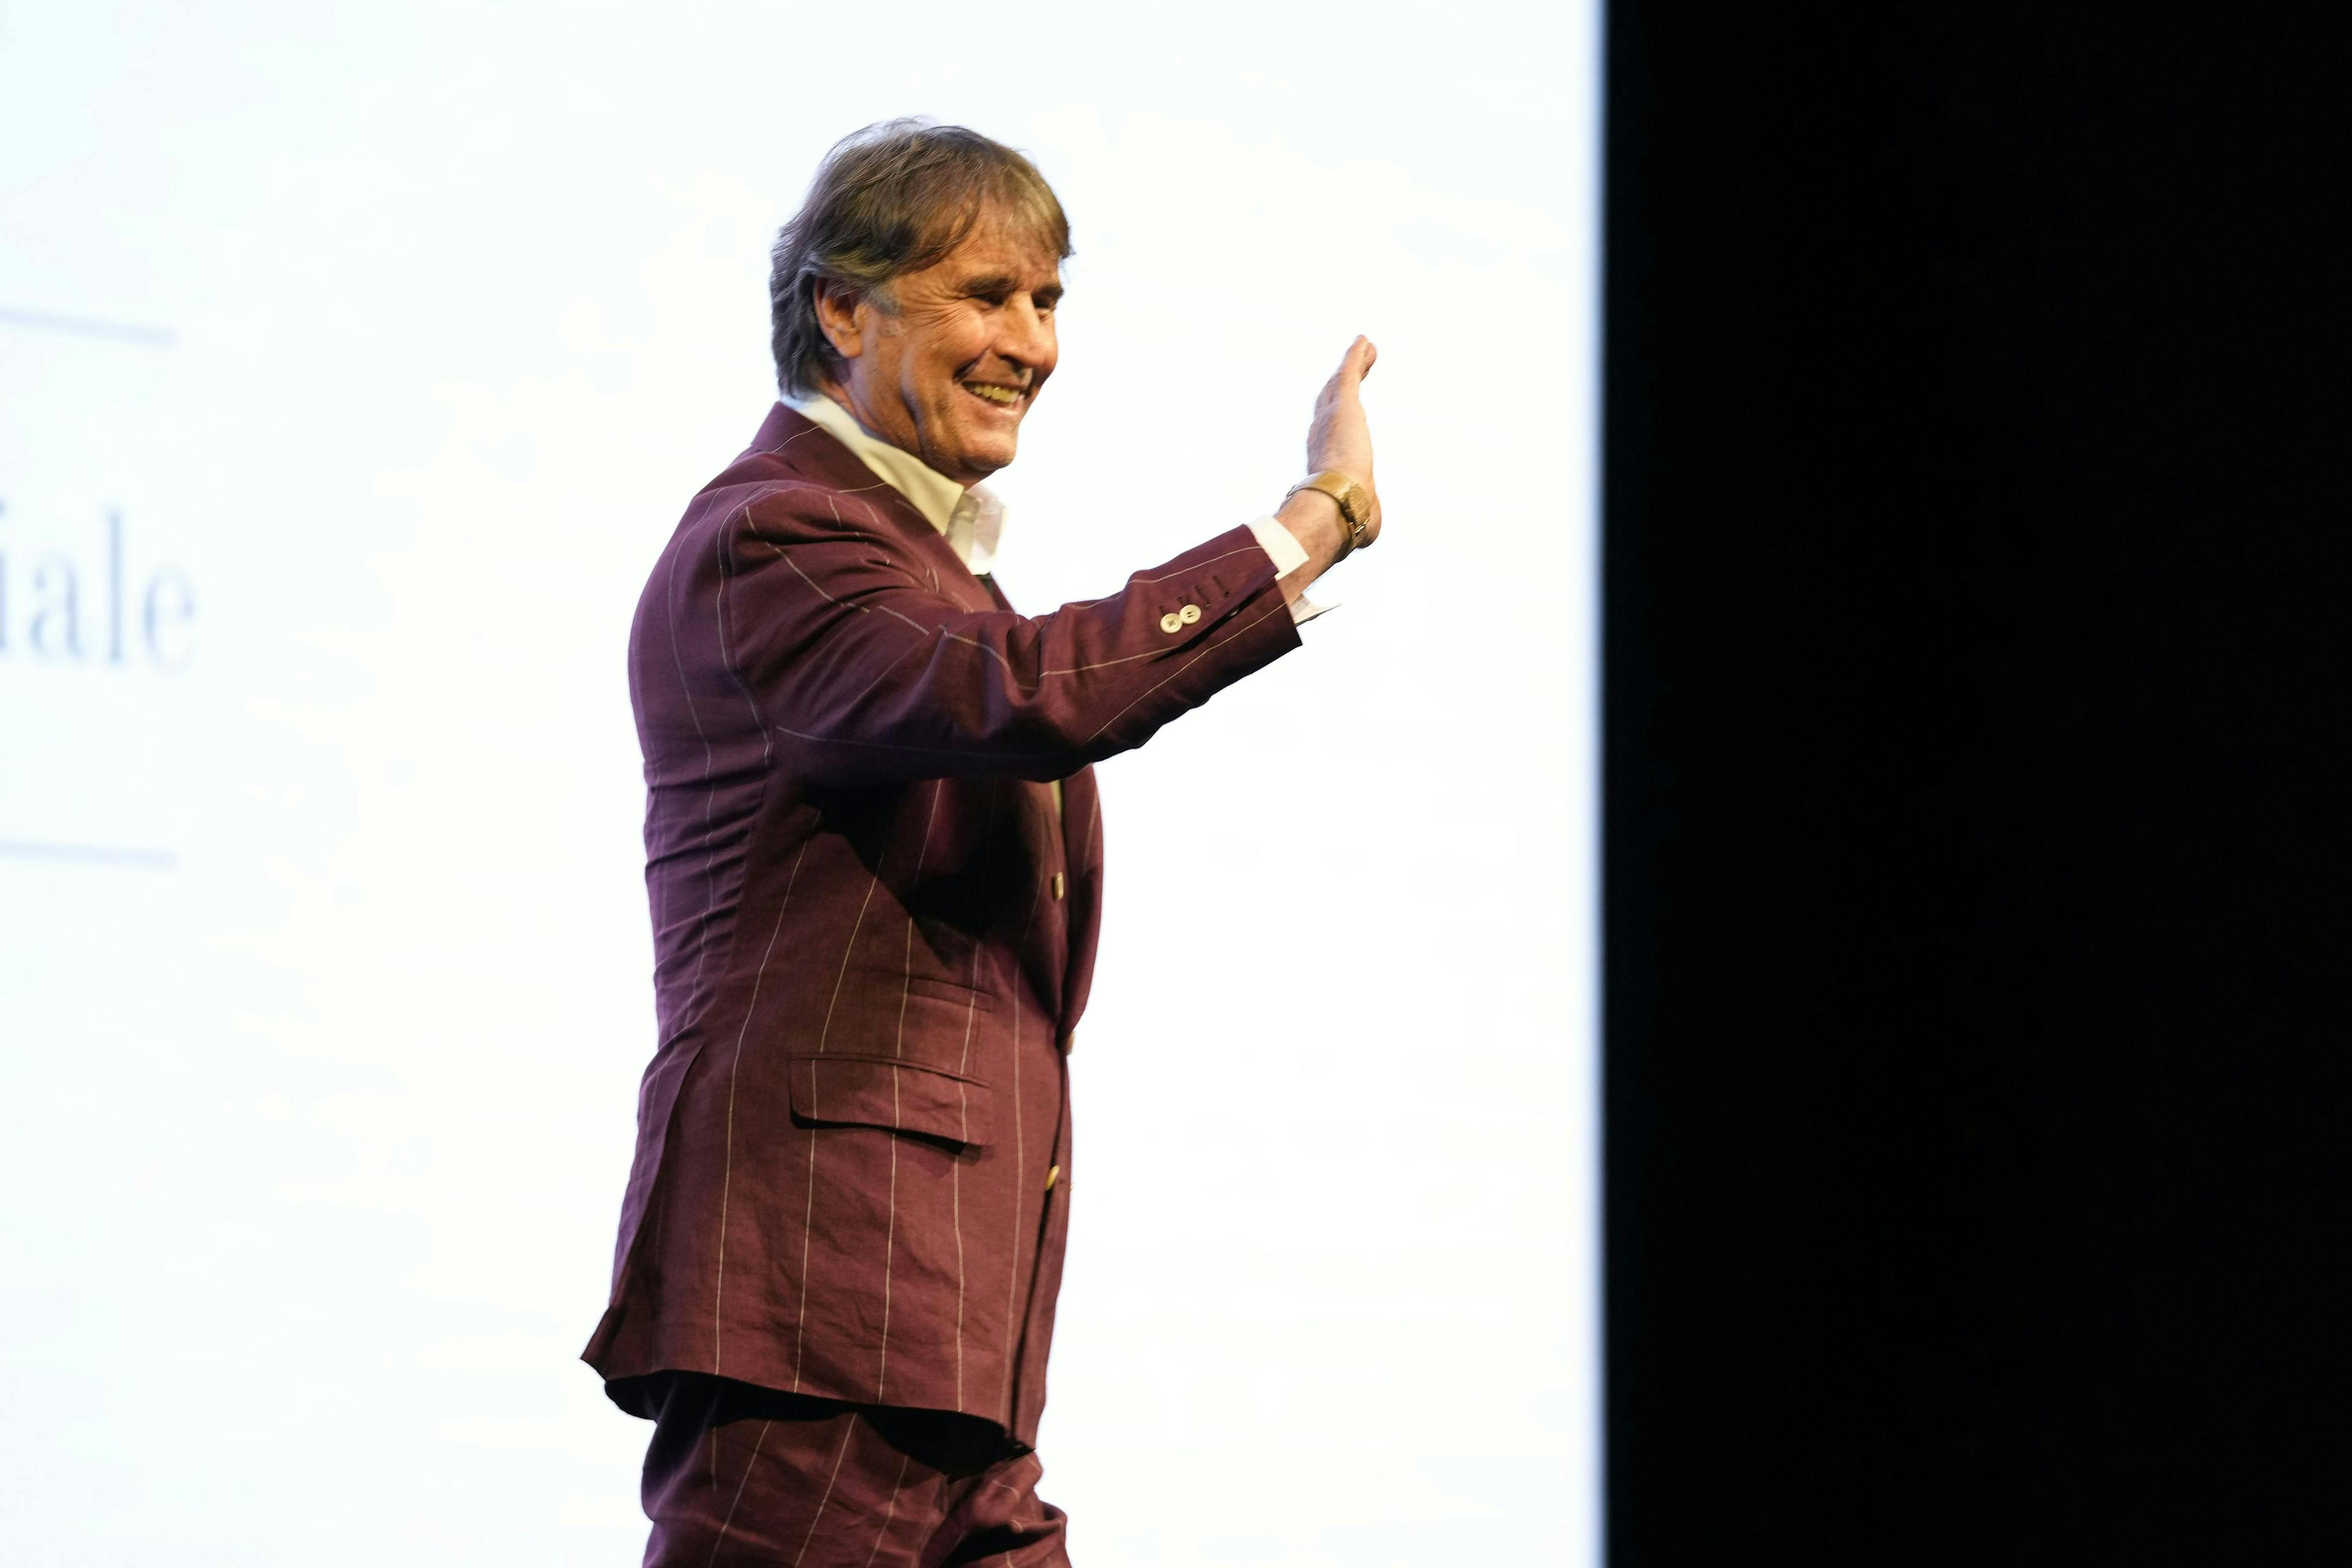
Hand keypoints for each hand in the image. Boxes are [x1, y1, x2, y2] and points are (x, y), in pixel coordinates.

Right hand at [1304, 335, 1381, 547]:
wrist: (1337, 504)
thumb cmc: (1343, 519)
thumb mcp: (1358, 521)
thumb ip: (1363, 523)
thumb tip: (1367, 536)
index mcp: (1322, 460)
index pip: (1326, 434)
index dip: (1331, 420)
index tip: (1338, 411)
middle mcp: (1321, 434)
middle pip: (1330, 401)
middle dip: (1339, 384)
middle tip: (1348, 370)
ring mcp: (1331, 416)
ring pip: (1341, 382)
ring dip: (1353, 365)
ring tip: (1365, 349)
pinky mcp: (1345, 404)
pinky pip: (1350, 373)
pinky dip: (1356, 356)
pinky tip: (1365, 342)